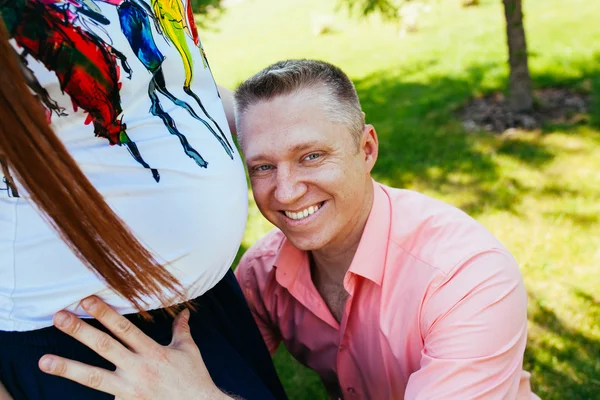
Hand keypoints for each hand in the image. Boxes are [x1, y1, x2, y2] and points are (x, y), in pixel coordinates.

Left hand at [38, 297, 232, 399]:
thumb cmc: (193, 378)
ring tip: (43, 360)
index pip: (124, 329)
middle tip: (59, 317)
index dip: (105, 313)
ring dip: (67, 368)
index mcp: (153, 352)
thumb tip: (184, 312)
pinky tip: (64, 392)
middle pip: (104, 347)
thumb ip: (181, 330)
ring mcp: (130, 390)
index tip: (86, 300)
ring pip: (93, 378)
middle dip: (80, 331)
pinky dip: (90, 396)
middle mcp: (138, 369)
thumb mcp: (188, 351)